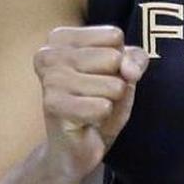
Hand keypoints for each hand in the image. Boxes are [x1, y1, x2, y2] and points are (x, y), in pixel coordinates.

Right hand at [33, 25, 148, 178]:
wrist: (76, 147)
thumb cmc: (98, 103)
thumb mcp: (125, 73)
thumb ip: (135, 59)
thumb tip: (129, 70)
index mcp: (61, 37)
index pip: (114, 36)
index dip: (119, 60)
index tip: (100, 74)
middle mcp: (49, 53)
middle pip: (114, 58)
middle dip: (115, 82)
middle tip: (95, 95)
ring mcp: (49, 79)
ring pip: (112, 84)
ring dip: (110, 101)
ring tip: (92, 107)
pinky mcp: (53, 105)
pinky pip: (103, 107)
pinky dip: (103, 117)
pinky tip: (87, 121)